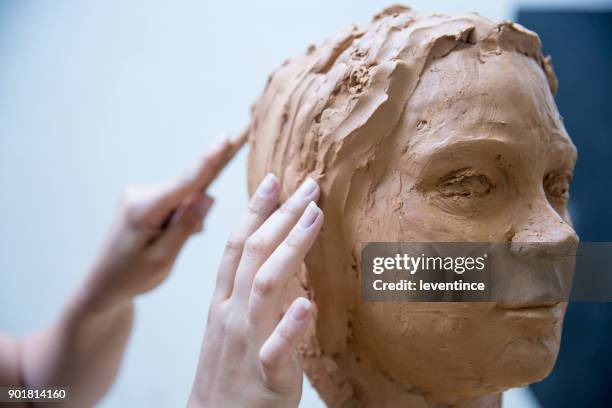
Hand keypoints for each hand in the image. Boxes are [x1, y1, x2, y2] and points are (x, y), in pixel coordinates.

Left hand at [78, 139, 233, 311]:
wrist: (102, 285)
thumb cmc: (131, 276)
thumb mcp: (163, 258)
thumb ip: (186, 226)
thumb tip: (208, 197)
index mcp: (143, 208)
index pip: (184, 182)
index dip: (208, 160)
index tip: (224, 138)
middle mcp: (139, 194)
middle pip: (186, 191)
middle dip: (195, 213)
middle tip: (178, 244)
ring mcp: (139, 194)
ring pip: (182, 199)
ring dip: (185, 221)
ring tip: (165, 249)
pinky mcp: (143, 200)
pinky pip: (173, 204)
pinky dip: (177, 220)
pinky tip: (165, 241)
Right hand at [189, 174, 322, 407]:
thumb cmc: (229, 368)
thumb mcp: (231, 320)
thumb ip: (248, 288)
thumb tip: (275, 252)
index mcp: (224, 301)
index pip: (236, 245)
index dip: (254, 210)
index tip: (273, 180)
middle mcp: (231, 314)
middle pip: (253, 254)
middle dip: (280, 216)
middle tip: (308, 186)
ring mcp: (245, 343)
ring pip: (264, 287)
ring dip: (290, 249)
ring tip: (314, 218)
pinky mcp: (265, 375)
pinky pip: (275, 348)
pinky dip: (289, 325)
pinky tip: (307, 304)